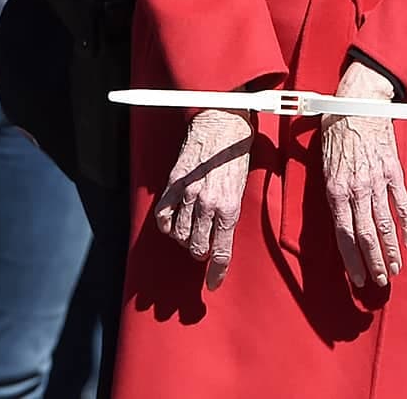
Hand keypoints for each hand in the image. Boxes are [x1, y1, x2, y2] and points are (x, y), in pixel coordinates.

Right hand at [155, 108, 253, 290]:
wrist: (222, 123)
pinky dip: (166, 225)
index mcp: (230, 207)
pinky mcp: (174, 183)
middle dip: (200, 254)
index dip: (216, 273)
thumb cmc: (237, 152)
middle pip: (197, 247)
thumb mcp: (242, 186)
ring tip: (190, 236)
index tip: (213, 283)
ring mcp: (188, 194)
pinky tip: (172, 226)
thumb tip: (222, 234)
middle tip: (203, 251)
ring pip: (179, 234)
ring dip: (184, 241)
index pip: (221, 252)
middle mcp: (208, 204)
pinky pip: (164, 215)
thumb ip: (230, 211)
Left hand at [322, 62, 406, 289]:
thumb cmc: (335, 128)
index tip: (358, 279)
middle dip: (373, 262)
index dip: (351, 260)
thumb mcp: (321, 160)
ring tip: (395, 270)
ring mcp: (377, 181)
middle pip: (365, 235)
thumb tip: (335, 215)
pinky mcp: (393, 171)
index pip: (343, 234)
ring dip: (391, 250)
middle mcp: (356, 189)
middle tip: (379, 282)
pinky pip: (403, 204)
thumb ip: (329, 189)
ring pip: (385, 224)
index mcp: (335, 189)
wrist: (358, 101)